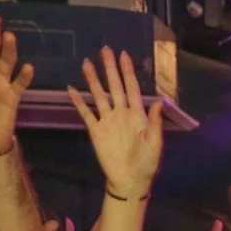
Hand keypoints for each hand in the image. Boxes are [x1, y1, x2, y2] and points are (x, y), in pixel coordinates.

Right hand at [65, 46, 163, 192]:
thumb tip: (158, 102)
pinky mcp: (95, 130)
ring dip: (93, 80)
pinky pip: (85, 113)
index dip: (128, 72)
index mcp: (137, 115)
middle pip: (114, 86)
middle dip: (110, 68)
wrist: (130, 180)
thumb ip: (155, 124)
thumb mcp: (155, 144)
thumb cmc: (147, 163)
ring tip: (86, 63)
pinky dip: (79, 101)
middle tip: (105, 50)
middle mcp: (121, 113)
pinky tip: (72, 89)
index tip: (124, 55)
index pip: (132, 88)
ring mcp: (107, 120)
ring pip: (99, 95)